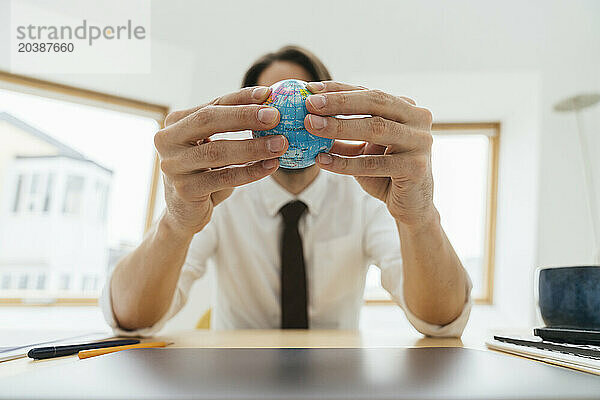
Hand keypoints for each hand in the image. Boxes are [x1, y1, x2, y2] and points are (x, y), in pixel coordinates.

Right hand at [154, 86, 287, 235]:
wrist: (185, 212)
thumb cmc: (205, 172)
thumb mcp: (214, 146)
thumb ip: (231, 126)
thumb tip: (270, 105)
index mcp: (175, 123)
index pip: (212, 105)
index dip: (240, 98)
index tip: (268, 94)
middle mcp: (168, 140)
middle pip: (208, 120)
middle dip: (244, 116)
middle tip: (275, 116)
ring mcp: (173, 166)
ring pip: (217, 151)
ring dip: (253, 146)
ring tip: (280, 144)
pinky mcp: (185, 190)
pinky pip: (223, 178)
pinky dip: (250, 172)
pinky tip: (270, 166)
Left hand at [304, 81, 434, 226]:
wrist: (411, 205)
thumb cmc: (385, 173)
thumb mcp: (364, 148)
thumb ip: (345, 132)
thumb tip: (310, 116)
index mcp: (406, 108)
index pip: (369, 92)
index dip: (339, 89)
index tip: (310, 89)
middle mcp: (418, 119)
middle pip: (375, 102)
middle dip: (340, 101)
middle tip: (310, 103)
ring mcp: (420, 142)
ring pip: (376, 128)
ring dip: (340, 127)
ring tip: (312, 126)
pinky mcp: (416, 167)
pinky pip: (374, 163)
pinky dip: (345, 163)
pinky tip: (322, 160)